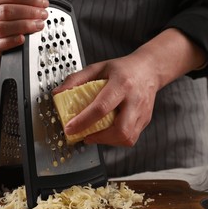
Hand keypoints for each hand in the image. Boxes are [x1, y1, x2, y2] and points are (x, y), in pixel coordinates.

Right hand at [0, 0, 48, 54]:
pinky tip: (23, 38)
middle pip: (7, 11)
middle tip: (43, 15)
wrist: (8, 28)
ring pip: (3, 27)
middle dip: (29, 12)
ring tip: (38, 25)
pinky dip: (12, 41)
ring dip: (24, 26)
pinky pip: (0, 44)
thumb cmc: (15, 9)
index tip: (43, 3)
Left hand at [52, 28, 206, 146]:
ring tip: (97, 135)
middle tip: (86, 135)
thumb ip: (76, 79)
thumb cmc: (122, 68)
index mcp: (121, 84)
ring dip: (109, 141)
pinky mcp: (145, 120)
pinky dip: (117, 139)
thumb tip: (58, 94)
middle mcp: (134, 100)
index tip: (70, 128)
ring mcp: (142, 112)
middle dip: (101, 138)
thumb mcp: (98, 67)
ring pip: (128, 138)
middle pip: (121, 130)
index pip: (102, 107)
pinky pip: (132, 137)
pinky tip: (108, 132)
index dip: (84, 121)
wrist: (149, 69)